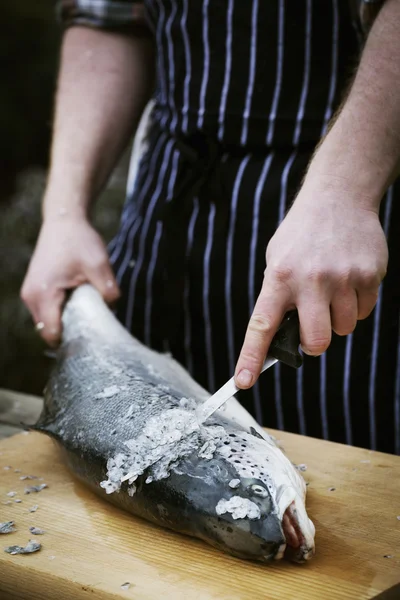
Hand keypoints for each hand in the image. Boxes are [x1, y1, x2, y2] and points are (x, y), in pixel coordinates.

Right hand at [20, 216, 119, 345]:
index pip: (51, 333)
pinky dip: (59, 313)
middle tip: (92, 331)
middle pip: (47, 331)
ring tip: (86, 317)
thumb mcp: (99, 264)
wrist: (64, 219)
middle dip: (68, 334)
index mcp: (43, 294)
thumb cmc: (80, 240)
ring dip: (64, 322)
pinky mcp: (34, 288)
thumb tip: (114, 309)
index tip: (90, 342)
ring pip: (46, 322)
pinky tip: (78, 306)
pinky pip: (45, 311)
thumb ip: (108, 290)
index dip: (70, 342)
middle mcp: (30, 297)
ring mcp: (30, 293)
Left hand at [234, 183, 387, 387]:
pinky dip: (356, 305)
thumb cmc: (303, 234)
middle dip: (315, 344)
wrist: (338, 196)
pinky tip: (349, 280)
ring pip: (344, 329)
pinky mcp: (369, 275)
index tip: (243, 381)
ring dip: (337, 320)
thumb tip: (284, 336)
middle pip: (317, 342)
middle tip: (313, 327)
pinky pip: (364, 312)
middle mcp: (311, 280)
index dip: (251, 357)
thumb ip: (280, 295)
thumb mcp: (278, 259)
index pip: (262, 325)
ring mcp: (343, 278)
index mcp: (280, 277)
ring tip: (332, 290)